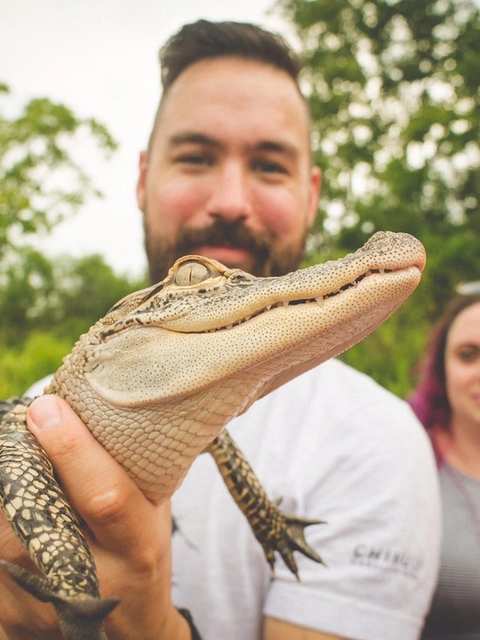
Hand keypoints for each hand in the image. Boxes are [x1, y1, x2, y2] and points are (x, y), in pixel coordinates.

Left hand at [0, 395, 189, 639]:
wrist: (126, 634)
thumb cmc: (142, 554)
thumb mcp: (154, 511)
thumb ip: (131, 467)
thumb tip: (99, 403)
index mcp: (136, 548)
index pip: (104, 497)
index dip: (73, 450)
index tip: (47, 408)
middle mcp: (90, 581)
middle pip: (36, 513)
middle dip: (19, 460)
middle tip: (18, 423)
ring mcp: (43, 602)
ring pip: (0, 532)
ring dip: (2, 484)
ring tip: (13, 453)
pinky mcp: (7, 614)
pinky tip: (9, 494)